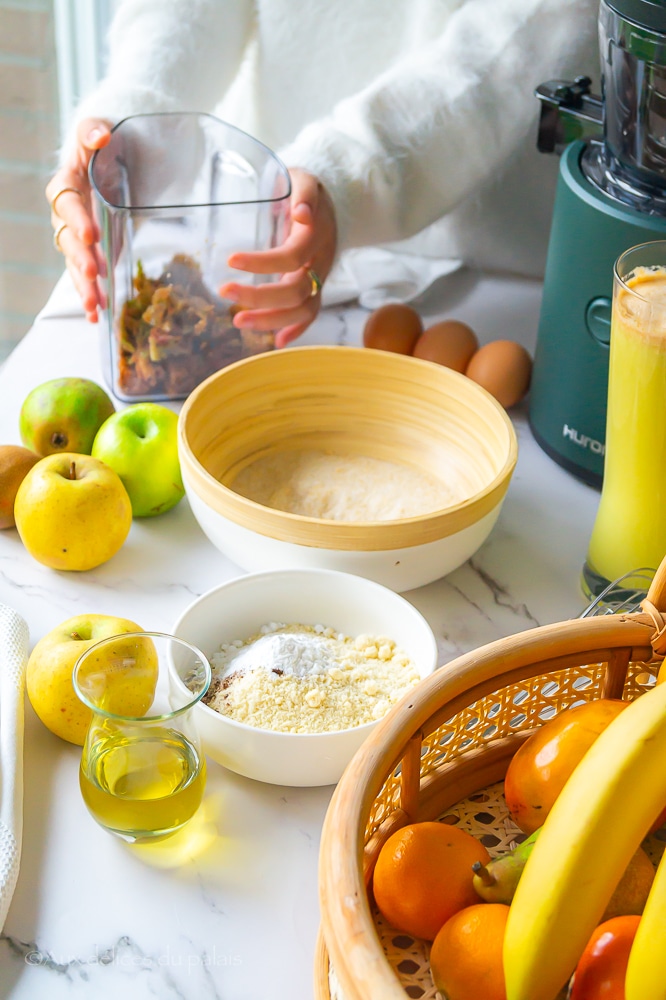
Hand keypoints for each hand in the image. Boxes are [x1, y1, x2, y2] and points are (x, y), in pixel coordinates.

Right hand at [45, 118, 111, 322]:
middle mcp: (65, 215)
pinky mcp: (89, 253)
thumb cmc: (101, 144)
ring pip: (75, 265)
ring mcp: (75, 238)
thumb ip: (94, 132)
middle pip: (68, 241)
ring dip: (84, 286)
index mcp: (65, 185)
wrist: (108, 158)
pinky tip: (98, 315)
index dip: (77, 219)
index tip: (91, 234)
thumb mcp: (97, 132)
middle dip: (80, 259)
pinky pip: (86, 277)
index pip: (67, 203)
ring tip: (94, 307)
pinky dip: (92, 295)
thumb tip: (101, 135)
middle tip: (94, 274)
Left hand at [221, 168, 336, 347]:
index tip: (230, 260)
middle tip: (225, 292)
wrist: (331, 201)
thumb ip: (303, 191)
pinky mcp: (317, 286)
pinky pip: (311, 314)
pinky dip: (295, 330)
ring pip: (303, 308)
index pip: (292, 256)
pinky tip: (276, 342)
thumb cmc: (305, 187)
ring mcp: (320, 276)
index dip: (262, 263)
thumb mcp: (303, 178)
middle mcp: (321, 260)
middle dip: (260, 297)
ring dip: (271, 320)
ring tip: (238, 321)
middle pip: (296, 290)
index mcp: (316, 234)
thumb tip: (300, 213)